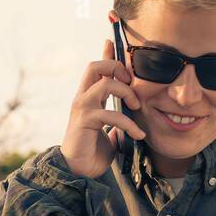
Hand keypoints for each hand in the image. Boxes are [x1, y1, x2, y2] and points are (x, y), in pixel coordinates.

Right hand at [60, 39, 145, 177]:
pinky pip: (111, 114)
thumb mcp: (109, 133)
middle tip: (131, 84)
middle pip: (95, 66)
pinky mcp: (85, 121)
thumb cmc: (92, 153)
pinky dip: (129, 124)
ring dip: (126, 92)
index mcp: (88, 97)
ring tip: (137, 107)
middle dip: (116, 67)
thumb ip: (116, 123)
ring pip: (105, 83)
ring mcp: (82, 107)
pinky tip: (138, 135)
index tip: (115, 43)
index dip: (107, 54)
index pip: (96, 68)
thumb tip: (126, 124)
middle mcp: (83, 98)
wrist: (78, 171)